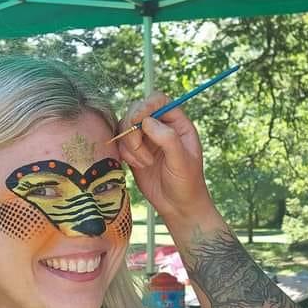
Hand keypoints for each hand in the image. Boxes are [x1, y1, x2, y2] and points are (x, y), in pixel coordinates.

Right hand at [117, 92, 215, 226]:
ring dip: (130, 145)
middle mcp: (161, 127)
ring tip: (146, 163)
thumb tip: (147, 122)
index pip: (159, 101)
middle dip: (133, 128)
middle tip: (139, 148)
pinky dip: (126, 154)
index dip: (146, 106)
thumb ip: (167, 139)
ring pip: (125, 127)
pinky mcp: (134, 151)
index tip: (139, 120)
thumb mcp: (182, 161)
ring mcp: (146, 138)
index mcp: (178, 123)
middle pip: (137, 110)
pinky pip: (121, 143)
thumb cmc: (187, 183)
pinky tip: (139, 166)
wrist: (178, 206)